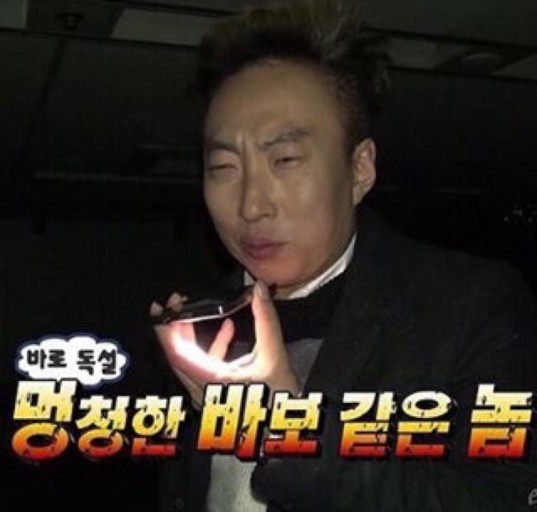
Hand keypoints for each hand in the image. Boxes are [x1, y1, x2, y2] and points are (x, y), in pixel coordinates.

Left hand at [151, 281, 298, 408]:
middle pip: (177, 356)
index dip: (166, 329)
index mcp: (213, 382)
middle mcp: (203, 391)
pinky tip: (228, 327)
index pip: (177, 354)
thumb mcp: (275, 357)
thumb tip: (258, 288)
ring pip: (188, 362)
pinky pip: (205, 367)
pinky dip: (212, 347)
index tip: (163, 307)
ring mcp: (207, 395)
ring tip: (194, 309)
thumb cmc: (280, 400)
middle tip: (175, 302)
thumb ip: (266, 320)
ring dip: (190, 336)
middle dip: (174, 327)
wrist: (286, 432)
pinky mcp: (215, 394)